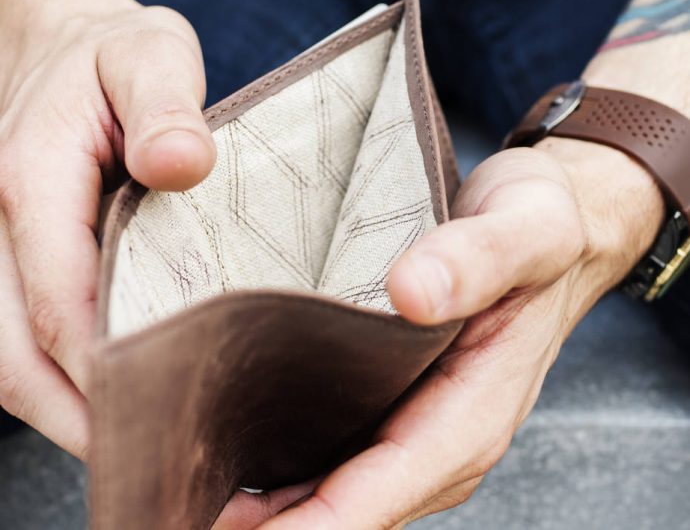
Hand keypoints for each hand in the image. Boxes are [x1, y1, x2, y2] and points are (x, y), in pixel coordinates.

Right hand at [0, 0, 214, 456]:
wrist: (74, 50)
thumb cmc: (116, 59)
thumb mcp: (150, 56)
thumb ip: (165, 105)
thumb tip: (180, 164)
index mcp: (32, 180)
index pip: (52, 295)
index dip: (96, 361)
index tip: (149, 407)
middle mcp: (3, 225)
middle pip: (12, 349)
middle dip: (72, 412)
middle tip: (144, 457)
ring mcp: (3, 249)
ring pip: (6, 355)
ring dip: (60, 409)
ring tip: (130, 447)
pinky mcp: (19, 261)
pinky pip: (19, 337)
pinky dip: (56, 381)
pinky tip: (107, 399)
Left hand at [212, 138, 663, 528]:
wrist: (551, 229)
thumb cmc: (542, 231)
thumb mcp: (527, 232)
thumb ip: (477, 261)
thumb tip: (412, 295)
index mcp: (469, 417)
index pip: (372, 497)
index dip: (297, 527)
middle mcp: (438, 438)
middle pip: (339, 513)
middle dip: (259, 529)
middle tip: (166, 505)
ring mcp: (413, 427)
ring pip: (326, 493)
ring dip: (257, 511)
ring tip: (174, 490)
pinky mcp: (392, 404)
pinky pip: (328, 457)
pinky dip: (274, 472)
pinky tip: (220, 451)